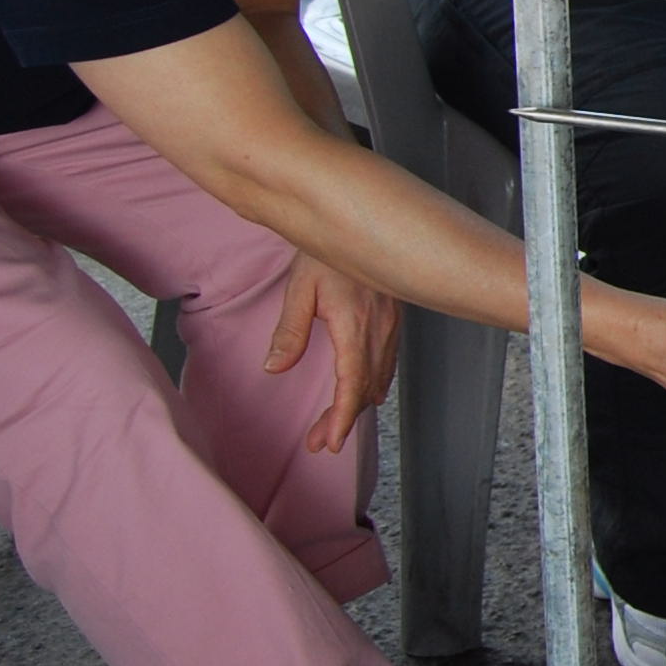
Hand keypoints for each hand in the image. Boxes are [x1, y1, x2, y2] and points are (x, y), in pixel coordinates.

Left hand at [268, 253, 402, 456]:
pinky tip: (365, 394)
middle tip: (319, 442)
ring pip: (377, 379)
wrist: (360, 222)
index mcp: (356, 326)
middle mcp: (378, 331)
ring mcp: (389, 327)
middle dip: (343, 419)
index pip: (352, 383)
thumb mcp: (300, 288)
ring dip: (356, 405)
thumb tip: (275, 368)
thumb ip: (290, 331)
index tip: (331, 442)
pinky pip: (386, 363)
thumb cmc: (326, 251)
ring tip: (331, 426)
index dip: (342, 416)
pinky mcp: (391, 321)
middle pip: (365, 389)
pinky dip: (373, 385)